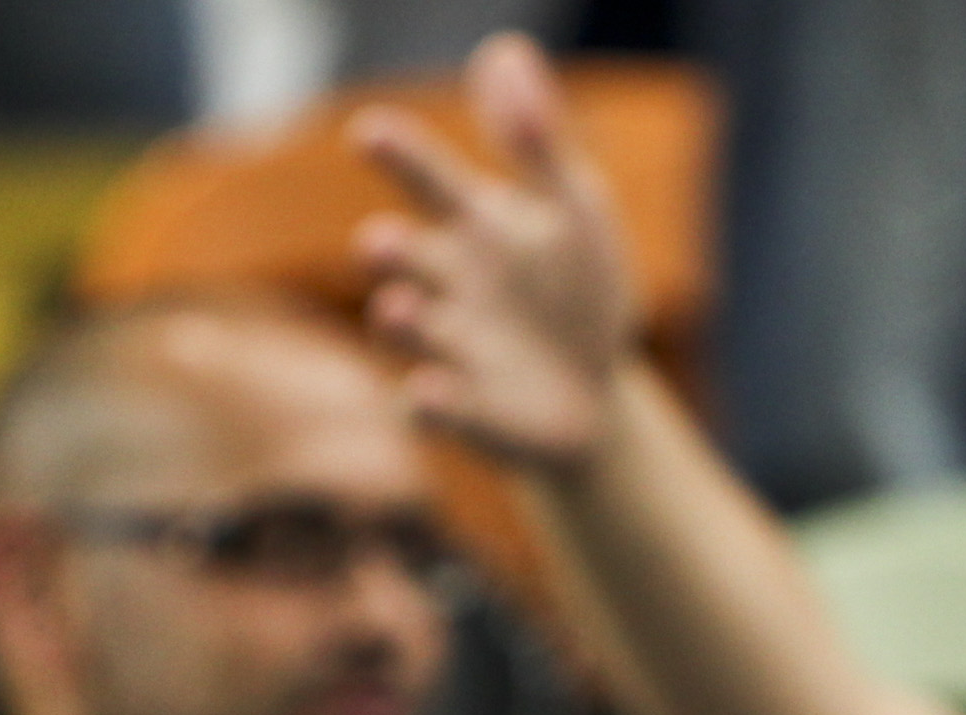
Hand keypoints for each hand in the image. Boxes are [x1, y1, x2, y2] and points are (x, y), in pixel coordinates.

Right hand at [350, 32, 638, 473]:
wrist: (596, 396)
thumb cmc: (577, 292)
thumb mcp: (575, 210)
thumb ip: (539, 140)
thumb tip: (502, 49)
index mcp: (474, 227)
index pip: (429, 179)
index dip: (400, 156)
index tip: (369, 131)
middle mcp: (448, 285)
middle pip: (405, 259)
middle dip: (389, 251)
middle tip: (381, 239)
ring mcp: (452, 350)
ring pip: (410, 332)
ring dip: (398, 322)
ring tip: (397, 306)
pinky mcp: (466, 413)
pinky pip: (438, 408)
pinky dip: (429, 403)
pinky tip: (426, 392)